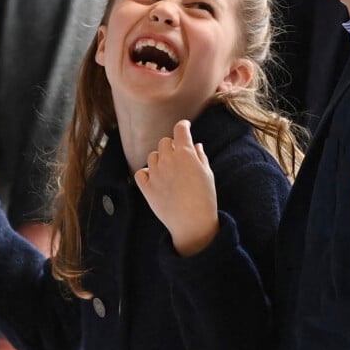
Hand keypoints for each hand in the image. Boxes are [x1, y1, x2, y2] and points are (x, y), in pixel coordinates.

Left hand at [135, 120, 217, 255]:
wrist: (193, 223)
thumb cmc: (205, 198)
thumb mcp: (208, 174)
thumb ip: (200, 156)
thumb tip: (195, 145)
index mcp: (185, 154)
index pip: (180, 130)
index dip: (183, 125)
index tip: (185, 126)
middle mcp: (168, 160)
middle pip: (165, 142)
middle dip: (172, 145)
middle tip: (179, 155)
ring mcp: (156, 174)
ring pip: (152, 156)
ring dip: (160, 158)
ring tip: (168, 170)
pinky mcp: (147, 188)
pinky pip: (141, 173)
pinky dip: (146, 173)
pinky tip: (154, 178)